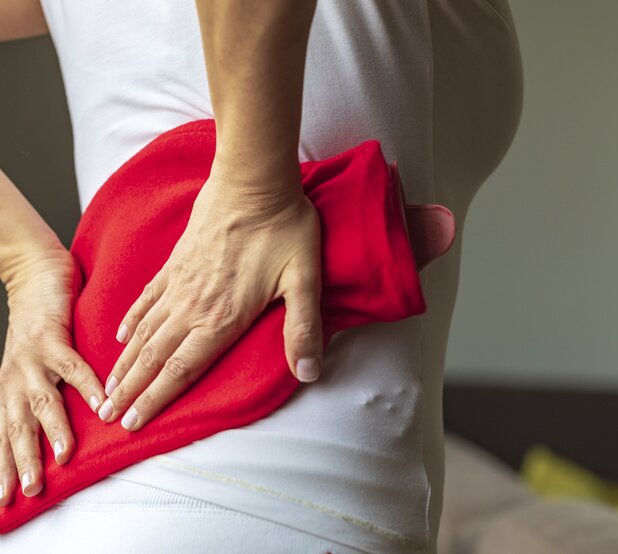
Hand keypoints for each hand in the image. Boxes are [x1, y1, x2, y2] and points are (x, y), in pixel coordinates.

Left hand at [0, 249, 106, 504]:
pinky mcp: (52, 336)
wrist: (34, 272)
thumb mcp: (32, 362)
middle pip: (16, 426)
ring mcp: (32, 357)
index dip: (1, 467)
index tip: (3, 500)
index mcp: (11, 386)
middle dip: (21, 461)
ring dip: (52, 430)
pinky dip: (86, 385)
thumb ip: (43, 390)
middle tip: (31, 490)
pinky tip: (100, 402)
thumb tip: (58, 425)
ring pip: (41, 401)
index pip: (2, 434)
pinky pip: (71, 365)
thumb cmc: (40, 321)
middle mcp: (16, 377)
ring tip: (64, 456)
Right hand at [97, 169, 322, 431]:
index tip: (131, 424)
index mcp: (223, 318)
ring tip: (106, 387)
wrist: (254, 180)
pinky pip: (145, 298)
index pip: (181, 370)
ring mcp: (179, 283)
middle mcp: (193, 306)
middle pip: (154, 357)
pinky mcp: (175, 262)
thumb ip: (304, 329)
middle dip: (129, 391)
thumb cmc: (283, 229)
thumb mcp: (305, 281)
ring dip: (124, 363)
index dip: (156, 400)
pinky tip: (121, 335)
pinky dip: (130, 320)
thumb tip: (310, 373)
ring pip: (143, 332)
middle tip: (106, 416)